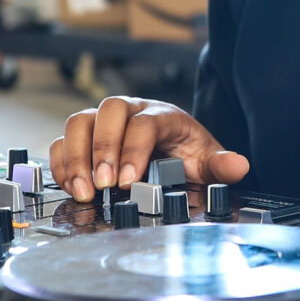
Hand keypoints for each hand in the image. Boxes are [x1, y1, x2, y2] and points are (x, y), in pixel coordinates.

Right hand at [50, 96, 249, 201]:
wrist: (174, 150)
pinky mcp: (85, 136)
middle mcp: (130, 110)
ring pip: (79, 121)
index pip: (143, 123)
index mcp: (161, 114)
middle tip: (103, 185)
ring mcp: (104, 121)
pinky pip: (63, 140)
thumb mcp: (207, 160)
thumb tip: (238, 166)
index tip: (128, 181)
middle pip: (107, 112)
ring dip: (76, 156)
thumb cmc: (187, 154)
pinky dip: (62, 162)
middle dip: (102, 149)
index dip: (132, 150)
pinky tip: (71, 186)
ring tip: (83, 190)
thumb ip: (221, 165)